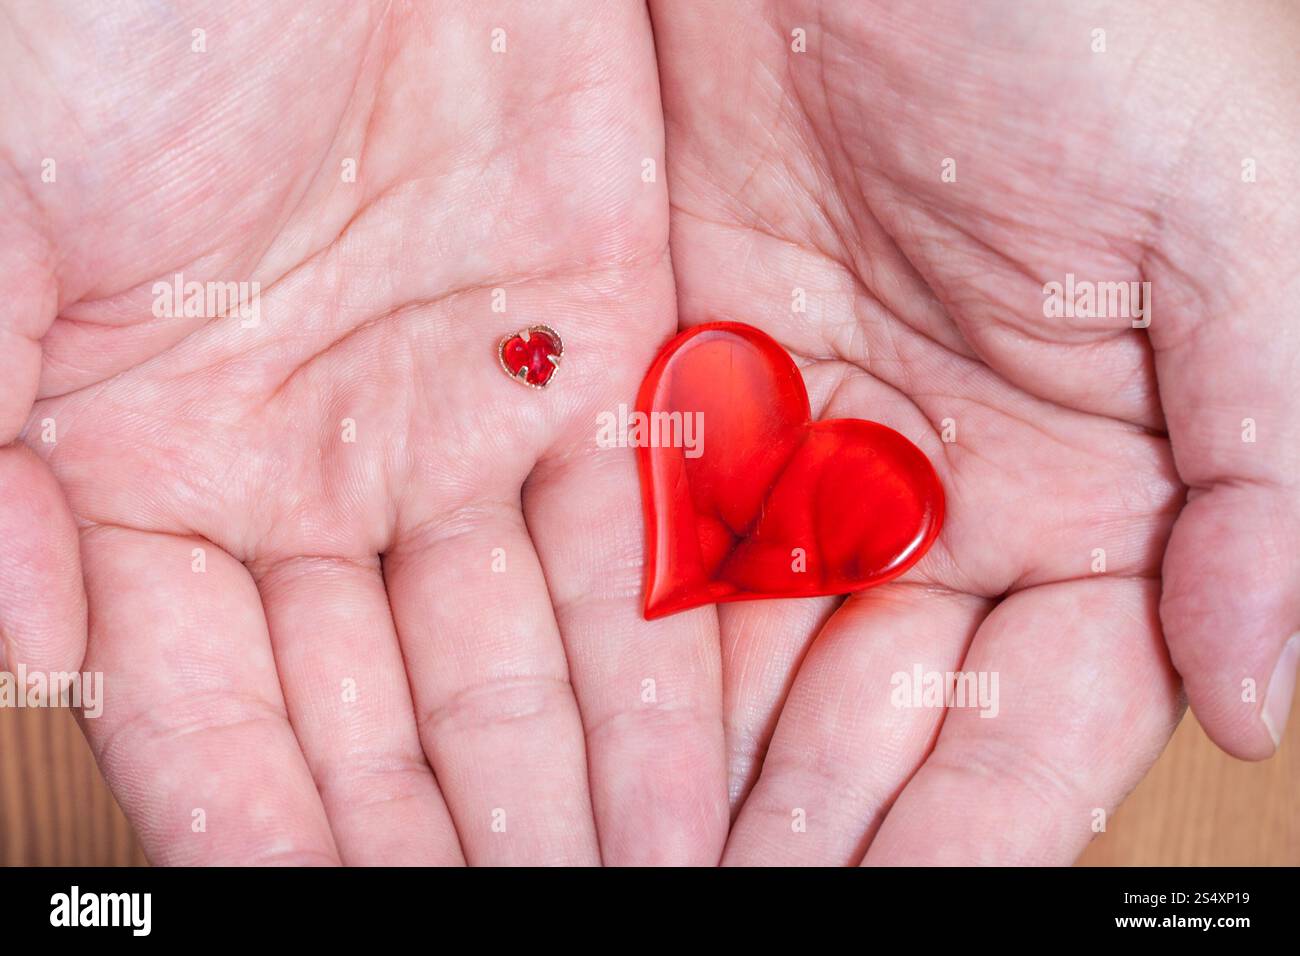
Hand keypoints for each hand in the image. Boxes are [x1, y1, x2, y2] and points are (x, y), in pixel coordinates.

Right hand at [4, 1, 731, 864]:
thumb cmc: (113, 7)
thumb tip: (26, 652)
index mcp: (158, 462)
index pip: (209, 708)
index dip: (259, 825)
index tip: (308, 915)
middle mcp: (324, 468)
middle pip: (380, 712)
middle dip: (434, 839)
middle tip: (511, 926)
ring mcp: (469, 420)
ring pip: (519, 654)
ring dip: (560, 790)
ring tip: (621, 893)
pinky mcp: (604, 355)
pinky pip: (637, 538)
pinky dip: (659, 664)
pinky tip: (686, 783)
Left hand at [649, 0, 1297, 863]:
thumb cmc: (1091, 13)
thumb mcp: (1235, 229)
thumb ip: (1271, 475)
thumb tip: (1262, 698)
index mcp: (1104, 482)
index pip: (1035, 711)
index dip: (964, 831)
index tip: (891, 911)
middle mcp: (950, 486)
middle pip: (876, 714)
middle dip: (808, 829)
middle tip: (724, 911)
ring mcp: (809, 444)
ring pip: (752, 660)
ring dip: (698, 774)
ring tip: (635, 871)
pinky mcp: (689, 385)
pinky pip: (651, 545)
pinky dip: (621, 649)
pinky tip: (584, 744)